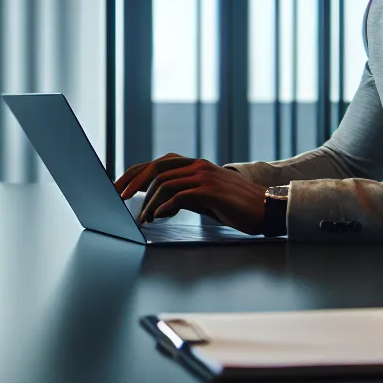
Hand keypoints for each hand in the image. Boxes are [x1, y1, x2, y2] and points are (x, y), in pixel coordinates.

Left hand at [115, 153, 266, 231]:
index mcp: (193, 165)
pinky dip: (164, 206)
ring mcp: (203, 175)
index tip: (118, 187)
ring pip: (164, 182)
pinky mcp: (210, 189)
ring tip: (142, 219)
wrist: (265, 208)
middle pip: (155, 168)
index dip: (134, 173)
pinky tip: (157, 217)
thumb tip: (157, 206)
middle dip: (132, 183)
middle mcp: (196, 165)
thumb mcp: (203, 198)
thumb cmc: (233, 206)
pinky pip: (179, 195)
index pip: (156, 164)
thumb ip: (181, 196)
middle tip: (118, 199)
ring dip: (149, 202)